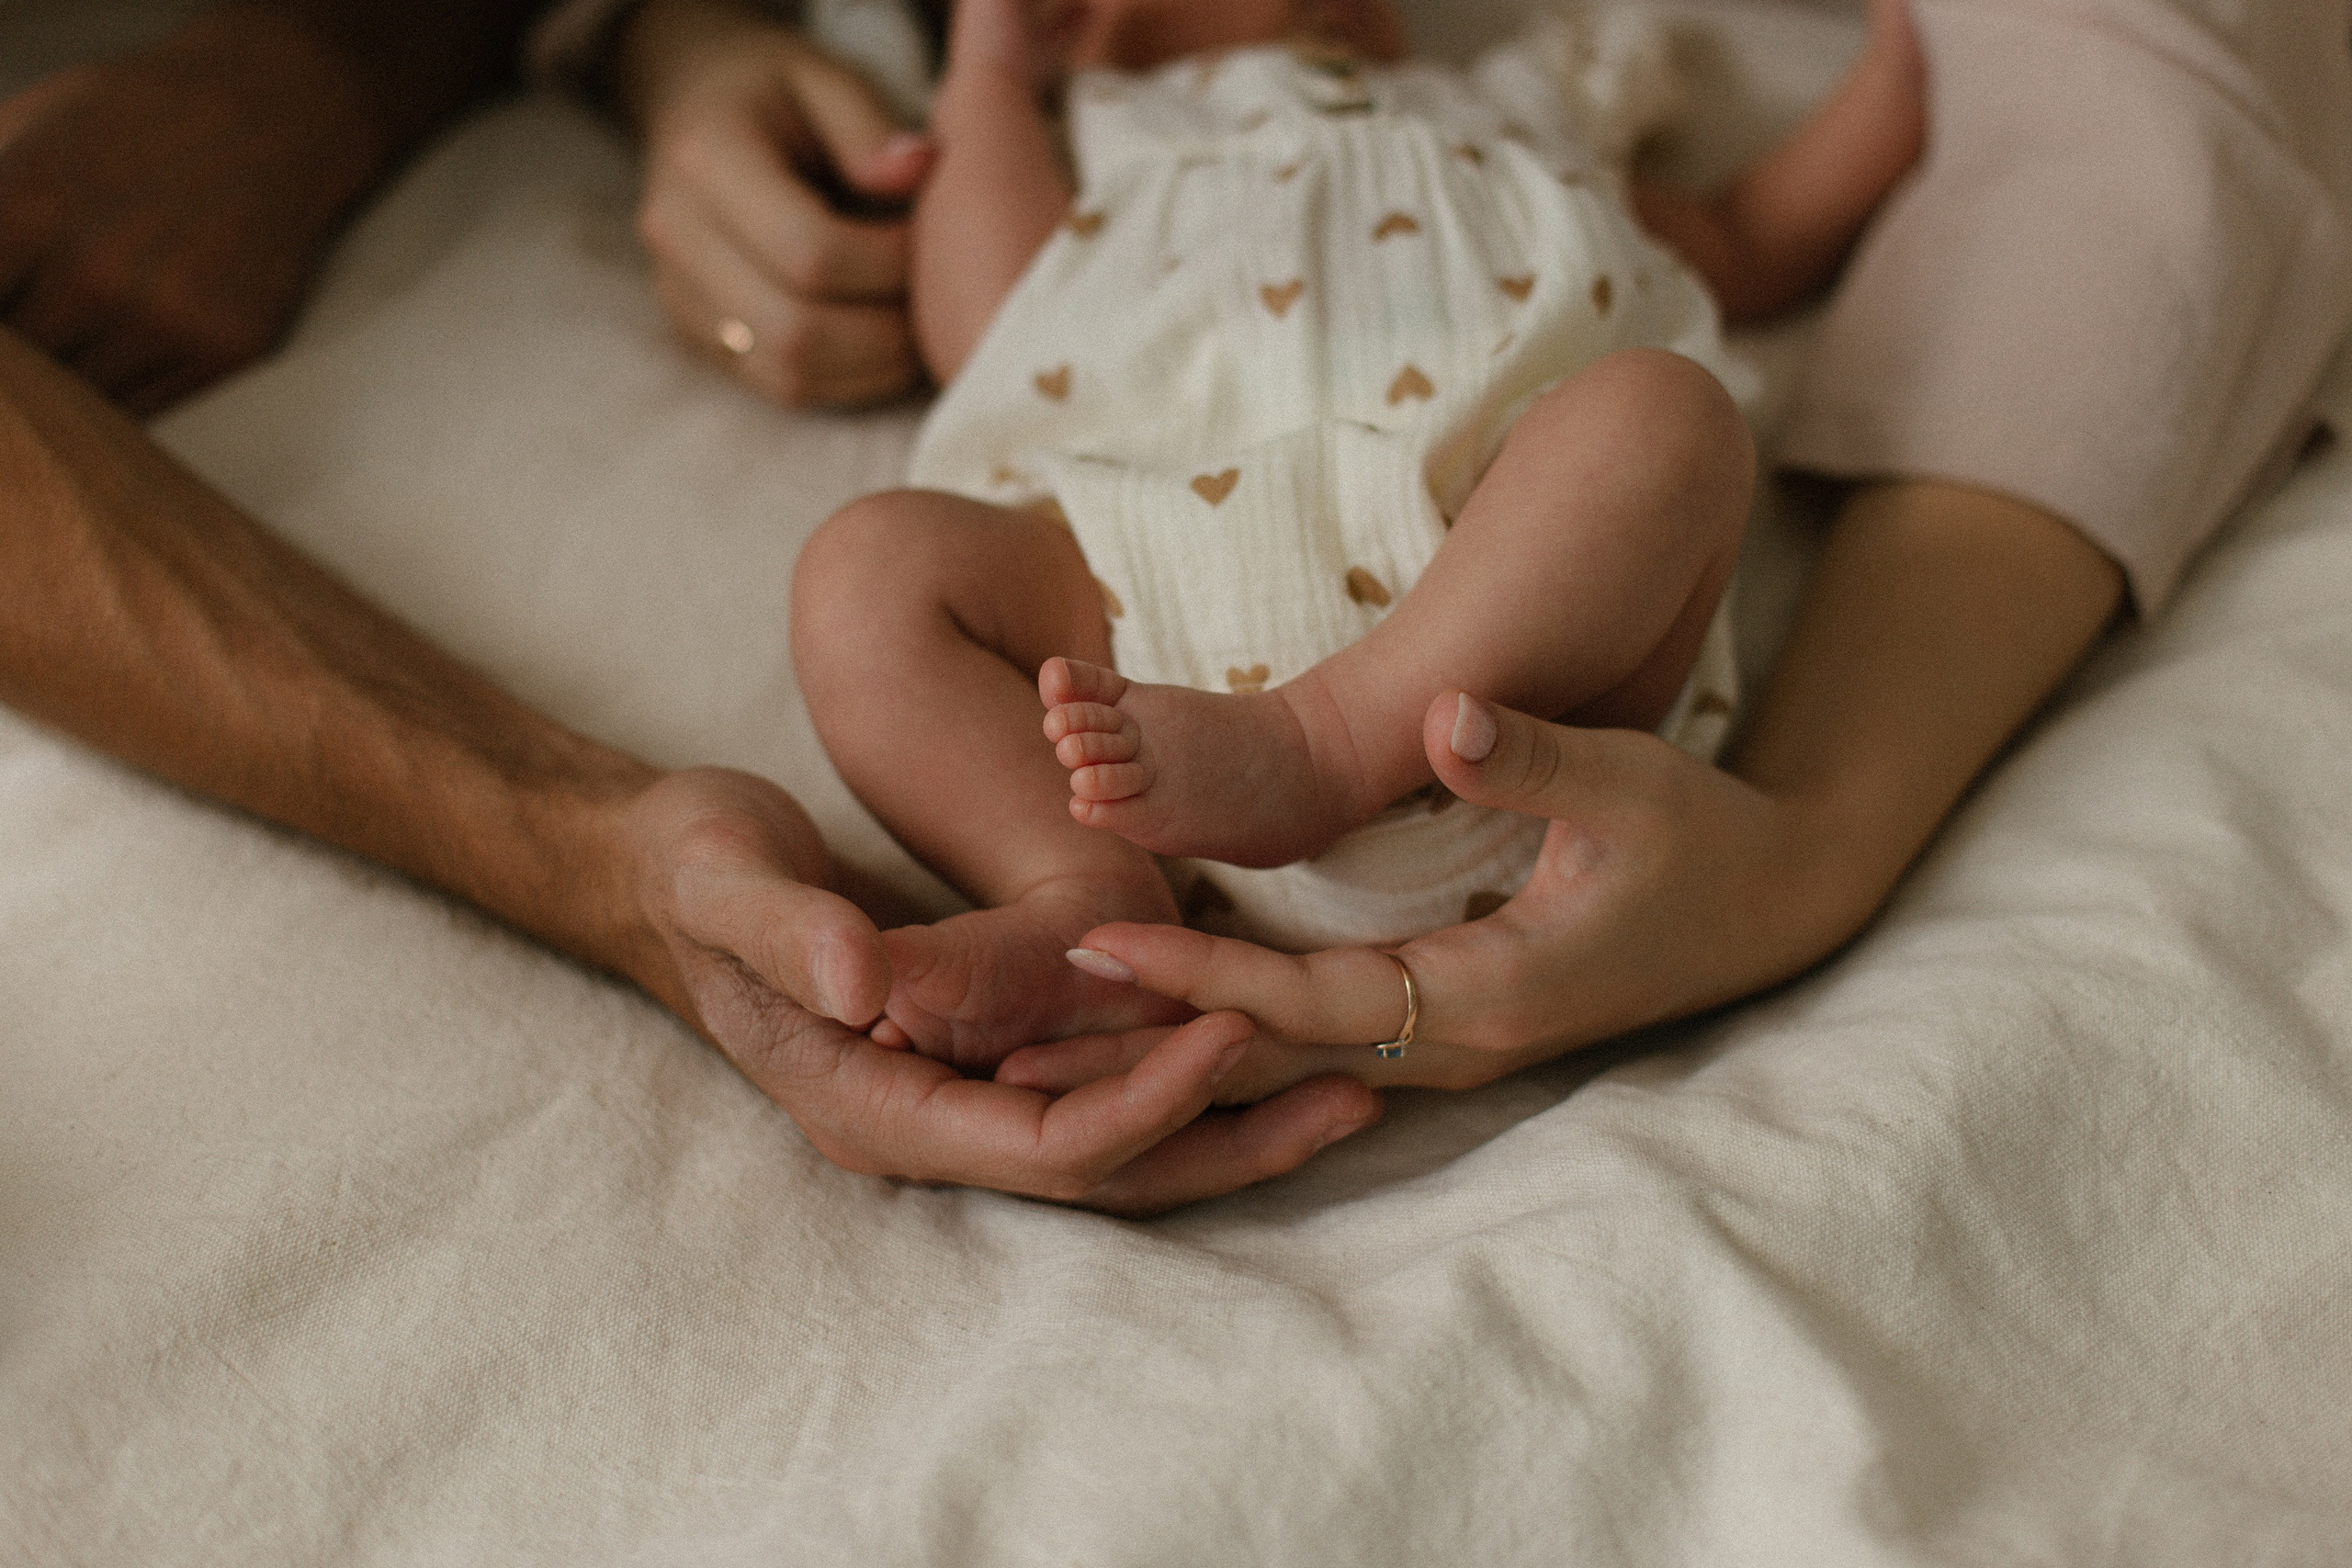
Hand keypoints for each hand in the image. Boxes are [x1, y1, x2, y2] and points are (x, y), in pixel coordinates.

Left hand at [0, 13, 391, 413]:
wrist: (266, 116)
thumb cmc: (127, 119)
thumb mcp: (19, 134)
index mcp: (24, 207)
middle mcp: (95, 274)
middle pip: (15, 372)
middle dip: (14, 365)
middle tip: (24, 343)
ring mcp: (165, 319)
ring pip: (76, 402)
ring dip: (60, 389)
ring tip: (68, 343)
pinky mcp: (223, 348)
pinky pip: (141, 411)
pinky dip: (113, 400)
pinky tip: (109, 357)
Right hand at [618, 0, 934, 407]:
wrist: (697, 106)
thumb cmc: (778, 91)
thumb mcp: (827, 77)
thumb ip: (870, 126)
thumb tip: (920, 173)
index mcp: (706, 158)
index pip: (809, 250)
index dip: (890, 263)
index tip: (934, 242)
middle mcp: (675, 233)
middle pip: (796, 329)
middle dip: (887, 330)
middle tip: (941, 302)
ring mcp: (678, 292)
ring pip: (788, 372)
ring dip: (873, 367)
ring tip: (920, 328)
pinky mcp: (696, 332)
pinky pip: (779, 385)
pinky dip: (847, 381)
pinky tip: (887, 347)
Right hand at [618, 768, 1381, 1212]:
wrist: (664, 871)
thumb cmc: (686, 869)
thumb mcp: (720, 877)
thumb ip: (785, 929)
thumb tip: (863, 980)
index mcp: (872, 1102)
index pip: (1038, 1144)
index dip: (1141, 1101)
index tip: (1233, 1033)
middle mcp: (925, 1120)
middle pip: (1105, 1171)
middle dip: (1229, 1140)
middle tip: (1359, 1089)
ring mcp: (954, 1093)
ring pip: (1115, 1140)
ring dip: (1228, 1117)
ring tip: (1353, 1077)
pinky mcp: (979, 1054)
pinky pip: (1097, 1085)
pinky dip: (1178, 1071)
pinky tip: (1260, 1035)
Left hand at [1001, 691, 1856, 1101]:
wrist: (1767, 907)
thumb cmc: (1700, 838)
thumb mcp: (1629, 784)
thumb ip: (1534, 755)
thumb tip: (1446, 720)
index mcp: (1489, 994)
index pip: (1312, 1001)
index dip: (1200, 973)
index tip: (1092, 941)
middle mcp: (1454, 1045)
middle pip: (1270, 1059)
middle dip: (1146, 1050)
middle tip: (1008, 1043)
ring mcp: (1447, 1049)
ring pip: (1283, 1067)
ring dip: (1171, 1056)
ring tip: (1044, 1052)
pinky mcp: (1442, 1030)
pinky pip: (1312, 1048)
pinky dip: (1225, 1039)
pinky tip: (1153, 1027)